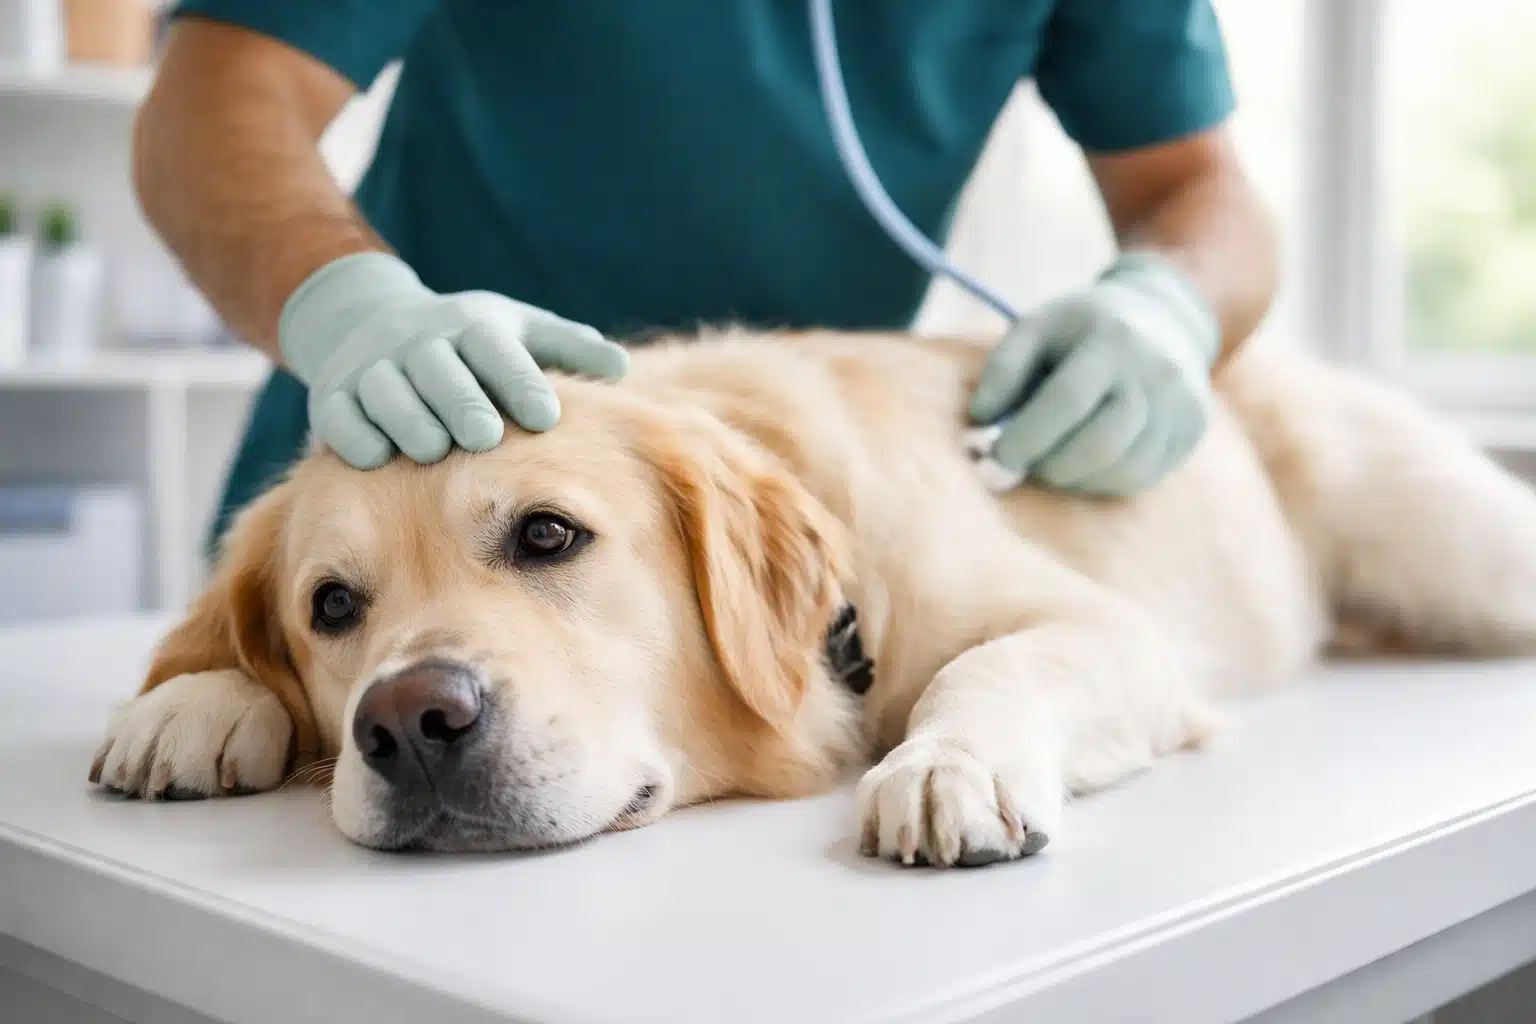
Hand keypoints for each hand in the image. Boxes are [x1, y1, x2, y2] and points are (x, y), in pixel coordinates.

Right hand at [279, 253, 629, 468]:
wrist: (366, 321)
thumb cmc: (469, 342)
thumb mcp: (520, 332)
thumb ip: (569, 350)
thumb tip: (623, 368)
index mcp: (472, 326)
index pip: (497, 350)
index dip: (519, 381)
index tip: (546, 417)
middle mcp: (418, 342)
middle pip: (439, 369)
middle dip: (459, 400)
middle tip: (483, 437)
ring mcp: (371, 368)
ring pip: (385, 390)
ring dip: (406, 418)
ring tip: (431, 450)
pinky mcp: (332, 396)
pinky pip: (338, 414)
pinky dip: (353, 434)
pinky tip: (374, 457)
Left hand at [968, 253, 1219, 495]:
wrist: (1164, 314)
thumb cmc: (1082, 328)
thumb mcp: (1037, 326)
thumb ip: (1003, 370)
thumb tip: (980, 423)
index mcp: (1112, 339)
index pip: (1066, 401)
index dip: (1026, 438)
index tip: (995, 457)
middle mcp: (1156, 372)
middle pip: (1100, 444)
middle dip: (1050, 466)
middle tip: (1021, 465)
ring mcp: (1181, 403)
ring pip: (1123, 469)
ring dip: (1074, 479)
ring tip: (1049, 464)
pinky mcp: (1192, 429)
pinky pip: (1142, 477)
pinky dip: (1101, 482)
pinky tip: (1081, 465)